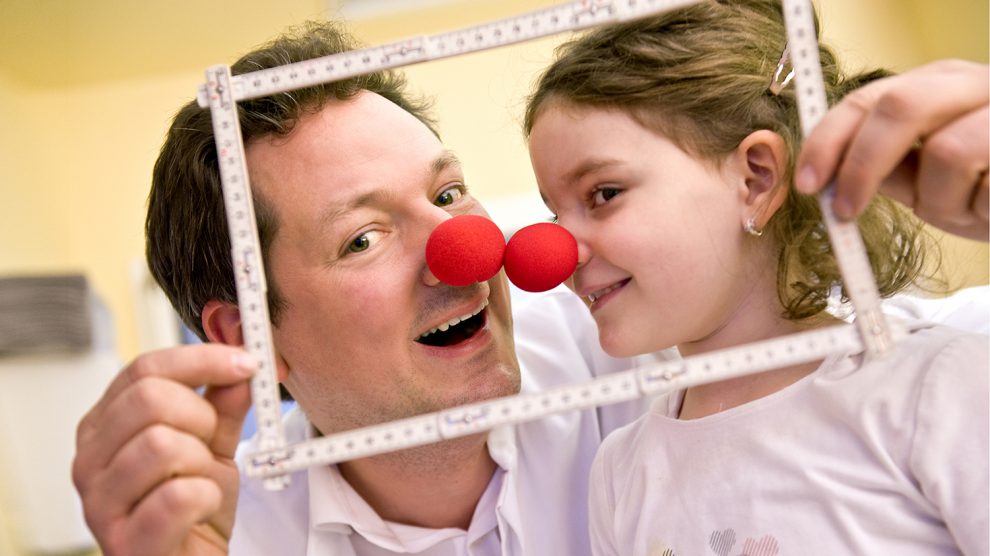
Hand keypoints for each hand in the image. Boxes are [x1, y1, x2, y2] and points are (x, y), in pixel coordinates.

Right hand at [72, 344, 254, 555]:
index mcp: (106, 425)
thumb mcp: (214, 445)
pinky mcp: (125, 543)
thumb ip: (224, 404)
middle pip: (149, 398)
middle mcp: (90, 459)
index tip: (246, 362)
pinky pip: (177, 497)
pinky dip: (206, 497)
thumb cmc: (193, 509)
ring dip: (202, 462)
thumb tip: (242, 362)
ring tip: (201, 482)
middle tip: (211, 444)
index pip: (145, 369)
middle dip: (201, 416)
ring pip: (161, 444)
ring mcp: (99, 503)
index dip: (201, 359)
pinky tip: (202, 508)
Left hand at [796, 59, 988, 240]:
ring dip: (941, 200)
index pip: (868, 99)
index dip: (829, 140)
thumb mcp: (931, 179)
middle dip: (861, 165)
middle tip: (844, 212)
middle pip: (898, 106)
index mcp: (940, 85)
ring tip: (967, 210)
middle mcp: (976, 83)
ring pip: (946, 152)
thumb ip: (886, 169)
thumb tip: (826, 179)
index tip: (807, 183)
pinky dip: (984, 211)